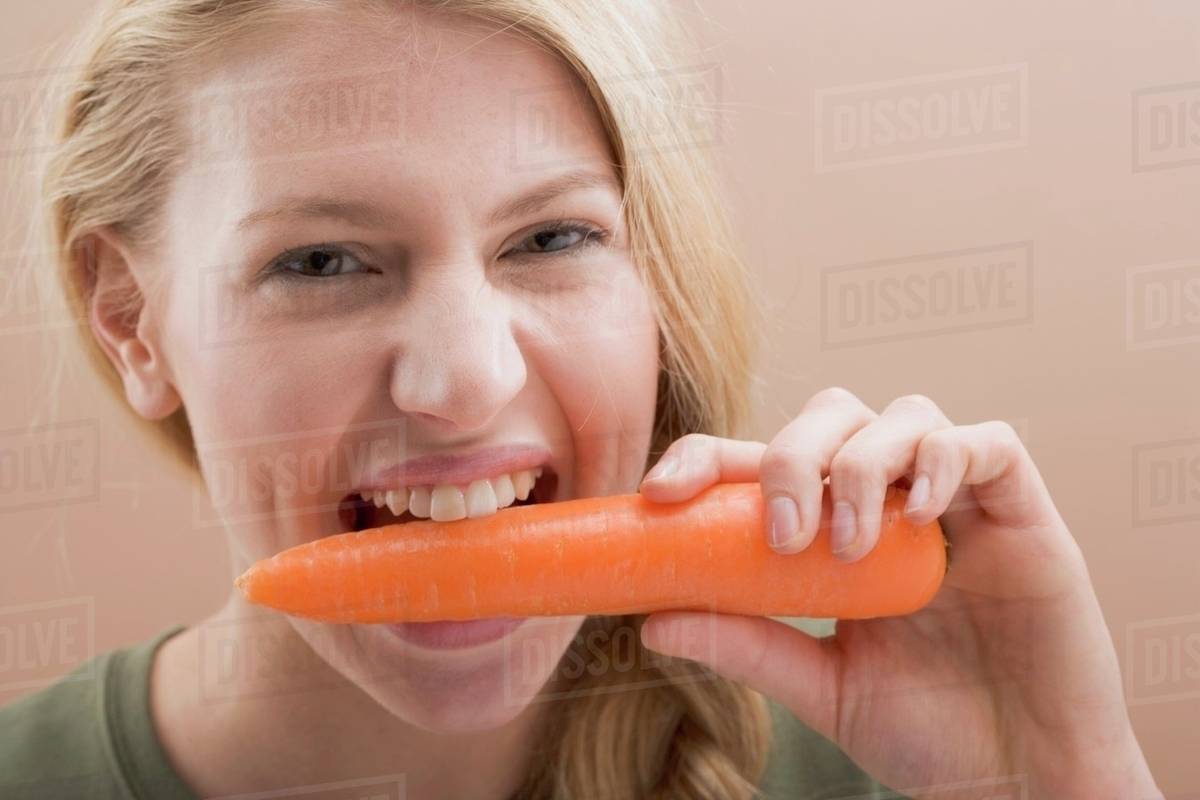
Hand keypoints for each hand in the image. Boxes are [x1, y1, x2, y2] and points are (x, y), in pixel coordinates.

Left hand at [637, 388, 1160, 799]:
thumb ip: (749, 644)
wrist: (1020, 777)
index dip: (708, 457)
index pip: (764, 460)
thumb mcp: (822, 686)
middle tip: (784, 537)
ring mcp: (958, 501)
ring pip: (904, 414)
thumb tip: (652, 621)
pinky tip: (920, 515)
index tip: (661, 493)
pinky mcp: (1024, 511)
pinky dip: (946, 459)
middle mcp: (893, 501)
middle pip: (832, 415)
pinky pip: (990, 443)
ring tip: (852, 546)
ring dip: (864, 466)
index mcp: (836, 531)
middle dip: (793, 457)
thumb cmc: (928, 730)